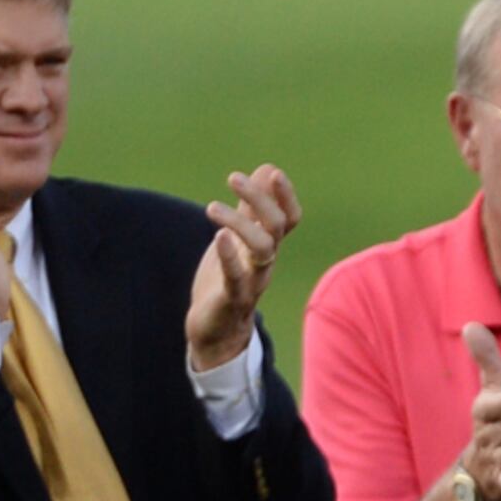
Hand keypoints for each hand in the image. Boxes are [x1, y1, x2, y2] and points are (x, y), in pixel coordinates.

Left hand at [187, 164, 298, 369]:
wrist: (217, 331)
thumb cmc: (228, 281)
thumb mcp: (239, 238)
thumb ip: (252, 208)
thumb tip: (267, 170)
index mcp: (268, 246)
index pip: (289, 218)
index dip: (285, 196)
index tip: (272, 171)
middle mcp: (266, 261)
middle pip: (276, 226)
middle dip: (259, 199)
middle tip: (234, 178)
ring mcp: (253, 279)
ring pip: (262, 249)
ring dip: (240, 224)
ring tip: (211, 207)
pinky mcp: (233, 297)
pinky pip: (237, 276)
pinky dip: (230, 256)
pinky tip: (219, 236)